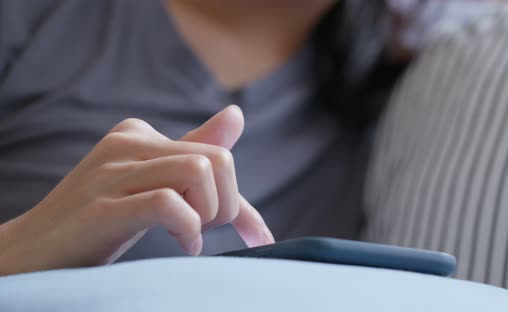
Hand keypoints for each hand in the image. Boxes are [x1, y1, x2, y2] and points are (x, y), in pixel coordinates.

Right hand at [0, 105, 273, 274]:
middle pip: (217, 160)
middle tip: (203, 230)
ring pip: (199, 173)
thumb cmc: (101, 219)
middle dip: (228, 205)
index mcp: (138, 133)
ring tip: (189, 235)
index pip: (217, 154)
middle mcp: (126, 143)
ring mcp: (110, 173)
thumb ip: (193, 152)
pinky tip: (183, 244)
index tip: (252, 233)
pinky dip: (189, 228)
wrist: (33, 252)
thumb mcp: (151, 181)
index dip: (239, 201)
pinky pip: (169, 203)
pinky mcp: (101, 208)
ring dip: (209, 214)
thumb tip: (236, 114)